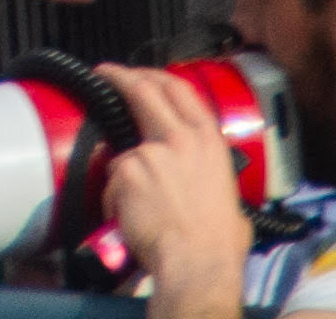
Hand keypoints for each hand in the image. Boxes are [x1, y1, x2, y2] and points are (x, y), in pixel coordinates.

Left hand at [92, 68, 254, 318]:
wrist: (197, 263)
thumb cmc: (217, 244)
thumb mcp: (230, 200)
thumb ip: (211, 180)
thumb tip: (207, 188)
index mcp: (210, 143)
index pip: (181, 91)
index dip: (155, 76)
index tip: (139, 73)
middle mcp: (182, 139)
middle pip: (144, 91)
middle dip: (120, 77)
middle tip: (104, 74)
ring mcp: (152, 152)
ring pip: (123, 151)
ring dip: (122, 173)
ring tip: (133, 204)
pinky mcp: (127, 170)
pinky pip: (112, 182)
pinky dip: (115, 199)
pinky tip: (129, 218)